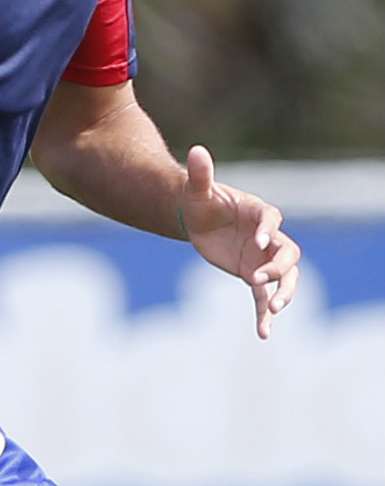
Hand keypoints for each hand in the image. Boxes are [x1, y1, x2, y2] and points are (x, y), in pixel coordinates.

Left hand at [181, 145, 298, 337]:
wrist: (197, 219)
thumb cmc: (199, 201)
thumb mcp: (197, 190)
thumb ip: (200, 174)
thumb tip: (196, 151)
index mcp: (259, 213)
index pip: (272, 220)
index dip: (268, 229)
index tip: (259, 239)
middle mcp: (268, 236)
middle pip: (288, 253)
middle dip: (279, 267)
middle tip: (261, 279)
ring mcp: (263, 257)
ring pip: (286, 277)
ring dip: (283, 293)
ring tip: (273, 310)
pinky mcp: (253, 275)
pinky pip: (262, 297)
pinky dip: (264, 315)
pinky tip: (263, 334)